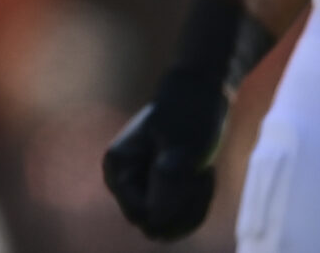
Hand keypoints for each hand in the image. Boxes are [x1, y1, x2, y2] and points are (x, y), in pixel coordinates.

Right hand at [103, 66, 232, 239]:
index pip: (145, 216)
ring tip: (202, 169)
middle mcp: (124, 183)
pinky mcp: (159, 190)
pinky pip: (180, 218)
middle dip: (185, 205)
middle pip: (158, 225)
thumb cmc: (189, 116)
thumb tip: (155, 223)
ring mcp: (142, 188)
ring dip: (194, 202)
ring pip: (172, 224)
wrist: (200, 95)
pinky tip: (203, 174)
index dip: (174, 203)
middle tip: (199, 170)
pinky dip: (198, 201)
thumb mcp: (182, 148)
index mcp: (117, 170)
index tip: (192, 172)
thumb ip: (168, 184)